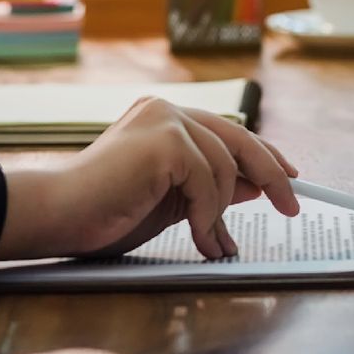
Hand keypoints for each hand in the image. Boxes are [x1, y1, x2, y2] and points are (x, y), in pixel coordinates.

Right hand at [0, 97, 300, 261]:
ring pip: (225, 167)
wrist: (61, 215)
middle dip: (270, 174)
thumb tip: (256, 187)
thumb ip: (209, 189)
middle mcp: (166, 109)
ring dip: (221, 212)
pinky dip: (209, 216)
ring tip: (211, 244)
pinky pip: (209, 182)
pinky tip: (200, 239)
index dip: (263, 153)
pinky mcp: (166, 141)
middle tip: (292, 205)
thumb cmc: (105, 211)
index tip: (289, 177)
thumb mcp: (172, 201)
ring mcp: (165, 120)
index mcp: (163, 117)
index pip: (227, 130)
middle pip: (238, 138)